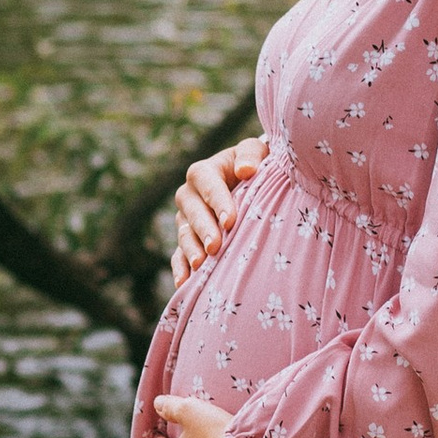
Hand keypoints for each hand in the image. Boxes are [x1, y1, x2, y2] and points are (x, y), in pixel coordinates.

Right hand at [169, 136, 265, 294]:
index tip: (230, 221)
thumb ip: (251, 155)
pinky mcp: (187, 240)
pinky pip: (179, 255)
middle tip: (215, 246)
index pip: (206, 182)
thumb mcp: (258, 153)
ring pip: (184, 234)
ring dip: (191, 250)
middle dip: (203, 229)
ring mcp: (185, 219)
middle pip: (191, 211)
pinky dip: (181, 269)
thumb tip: (245, 170)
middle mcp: (189, 195)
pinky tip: (185, 284)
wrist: (251, 182)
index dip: (217, 201)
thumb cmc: (256, 166)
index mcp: (204, 171)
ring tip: (201, 265)